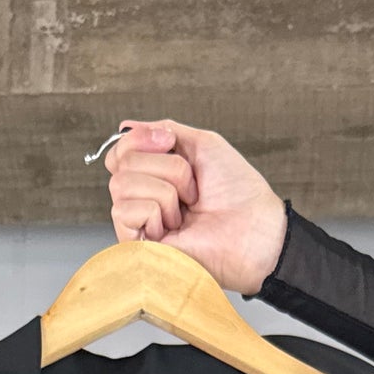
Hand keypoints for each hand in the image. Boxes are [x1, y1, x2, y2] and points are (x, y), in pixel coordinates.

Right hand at [105, 120, 287, 295]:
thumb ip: (163, 130)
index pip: (119, 151)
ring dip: (165, 190)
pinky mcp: (137, 246)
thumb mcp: (202, 144)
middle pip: (122, 162)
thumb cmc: (237, 191)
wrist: (253, 229)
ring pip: (121, 184)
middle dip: (165, 167)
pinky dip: (154, 212)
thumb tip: (126, 127)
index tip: (170, 143)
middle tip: (192, 188)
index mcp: (156, 174)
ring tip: (186, 210)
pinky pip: (124, 211)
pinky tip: (173, 227)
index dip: (139, 139)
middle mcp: (143, 197)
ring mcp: (139, 222)